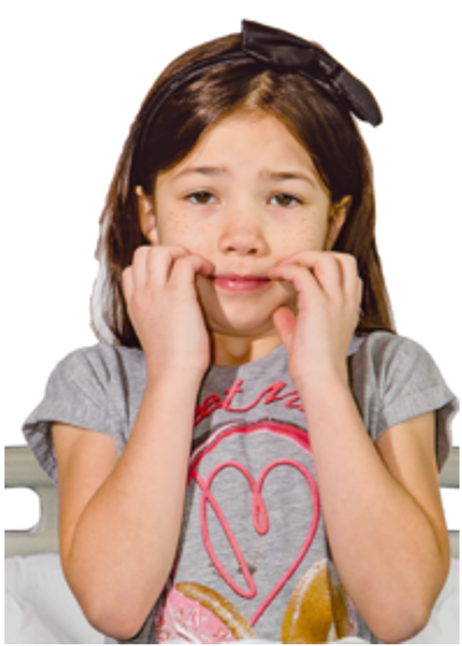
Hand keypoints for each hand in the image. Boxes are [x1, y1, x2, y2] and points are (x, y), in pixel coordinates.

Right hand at [122, 245, 214, 380]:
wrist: (173, 374)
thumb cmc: (171, 360)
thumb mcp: (153, 332)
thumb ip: (156, 314)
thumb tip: (174, 307)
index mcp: (134, 304)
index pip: (130, 270)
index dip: (151, 267)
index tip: (171, 275)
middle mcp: (141, 294)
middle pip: (142, 253)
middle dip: (165, 251)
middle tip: (185, 264)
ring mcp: (156, 293)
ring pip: (159, 250)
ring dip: (180, 252)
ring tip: (196, 266)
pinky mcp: (177, 294)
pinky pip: (185, 262)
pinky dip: (198, 261)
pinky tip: (208, 271)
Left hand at [267, 251, 362, 389]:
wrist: (321, 381)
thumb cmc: (313, 366)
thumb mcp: (303, 341)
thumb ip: (292, 324)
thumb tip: (279, 311)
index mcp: (349, 309)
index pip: (349, 275)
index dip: (328, 268)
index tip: (303, 275)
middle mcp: (346, 301)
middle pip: (345, 259)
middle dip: (319, 255)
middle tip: (294, 265)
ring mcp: (335, 301)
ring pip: (328, 259)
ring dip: (302, 257)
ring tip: (283, 267)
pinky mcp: (318, 304)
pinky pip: (302, 273)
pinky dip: (286, 269)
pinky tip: (273, 275)